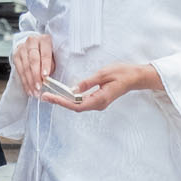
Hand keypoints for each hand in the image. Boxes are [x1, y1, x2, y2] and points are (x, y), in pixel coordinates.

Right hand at [11, 33, 53, 96]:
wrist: (33, 46)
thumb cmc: (46, 52)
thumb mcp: (52, 55)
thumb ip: (50, 65)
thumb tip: (46, 78)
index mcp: (44, 40)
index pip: (45, 53)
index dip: (45, 65)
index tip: (46, 76)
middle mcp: (32, 41)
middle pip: (33, 60)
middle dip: (36, 75)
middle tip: (39, 87)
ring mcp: (22, 48)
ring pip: (25, 67)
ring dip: (30, 81)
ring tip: (34, 92)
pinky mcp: (15, 55)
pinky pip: (19, 71)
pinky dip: (24, 82)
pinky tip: (28, 89)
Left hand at [41, 63, 162, 113]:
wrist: (135, 77)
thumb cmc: (122, 73)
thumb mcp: (103, 74)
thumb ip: (88, 82)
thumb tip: (73, 89)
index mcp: (100, 99)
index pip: (76, 105)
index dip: (61, 102)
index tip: (49, 97)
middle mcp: (98, 104)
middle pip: (75, 107)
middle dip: (60, 102)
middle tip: (45, 96)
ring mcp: (99, 103)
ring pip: (78, 105)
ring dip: (65, 100)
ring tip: (51, 95)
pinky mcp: (99, 99)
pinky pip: (83, 101)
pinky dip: (72, 98)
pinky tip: (65, 94)